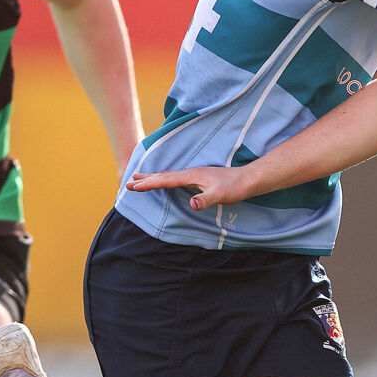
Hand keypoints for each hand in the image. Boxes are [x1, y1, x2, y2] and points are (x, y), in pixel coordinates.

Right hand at [126, 167, 250, 210]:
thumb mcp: (220, 196)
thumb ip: (205, 199)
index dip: (149, 184)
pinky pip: (176, 177)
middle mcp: (191, 172)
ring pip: (169, 175)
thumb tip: (191, 203)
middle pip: (163, 175)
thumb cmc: (234, 188)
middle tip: (127, 182)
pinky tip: (165, 179)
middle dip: (145, 179)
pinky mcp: (200, 177)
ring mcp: (195, 174)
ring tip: (139, 177)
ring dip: (153, 176)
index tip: (133, 186)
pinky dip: (164, 177)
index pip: (166, 180)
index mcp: (192, 176)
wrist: (248, 179)